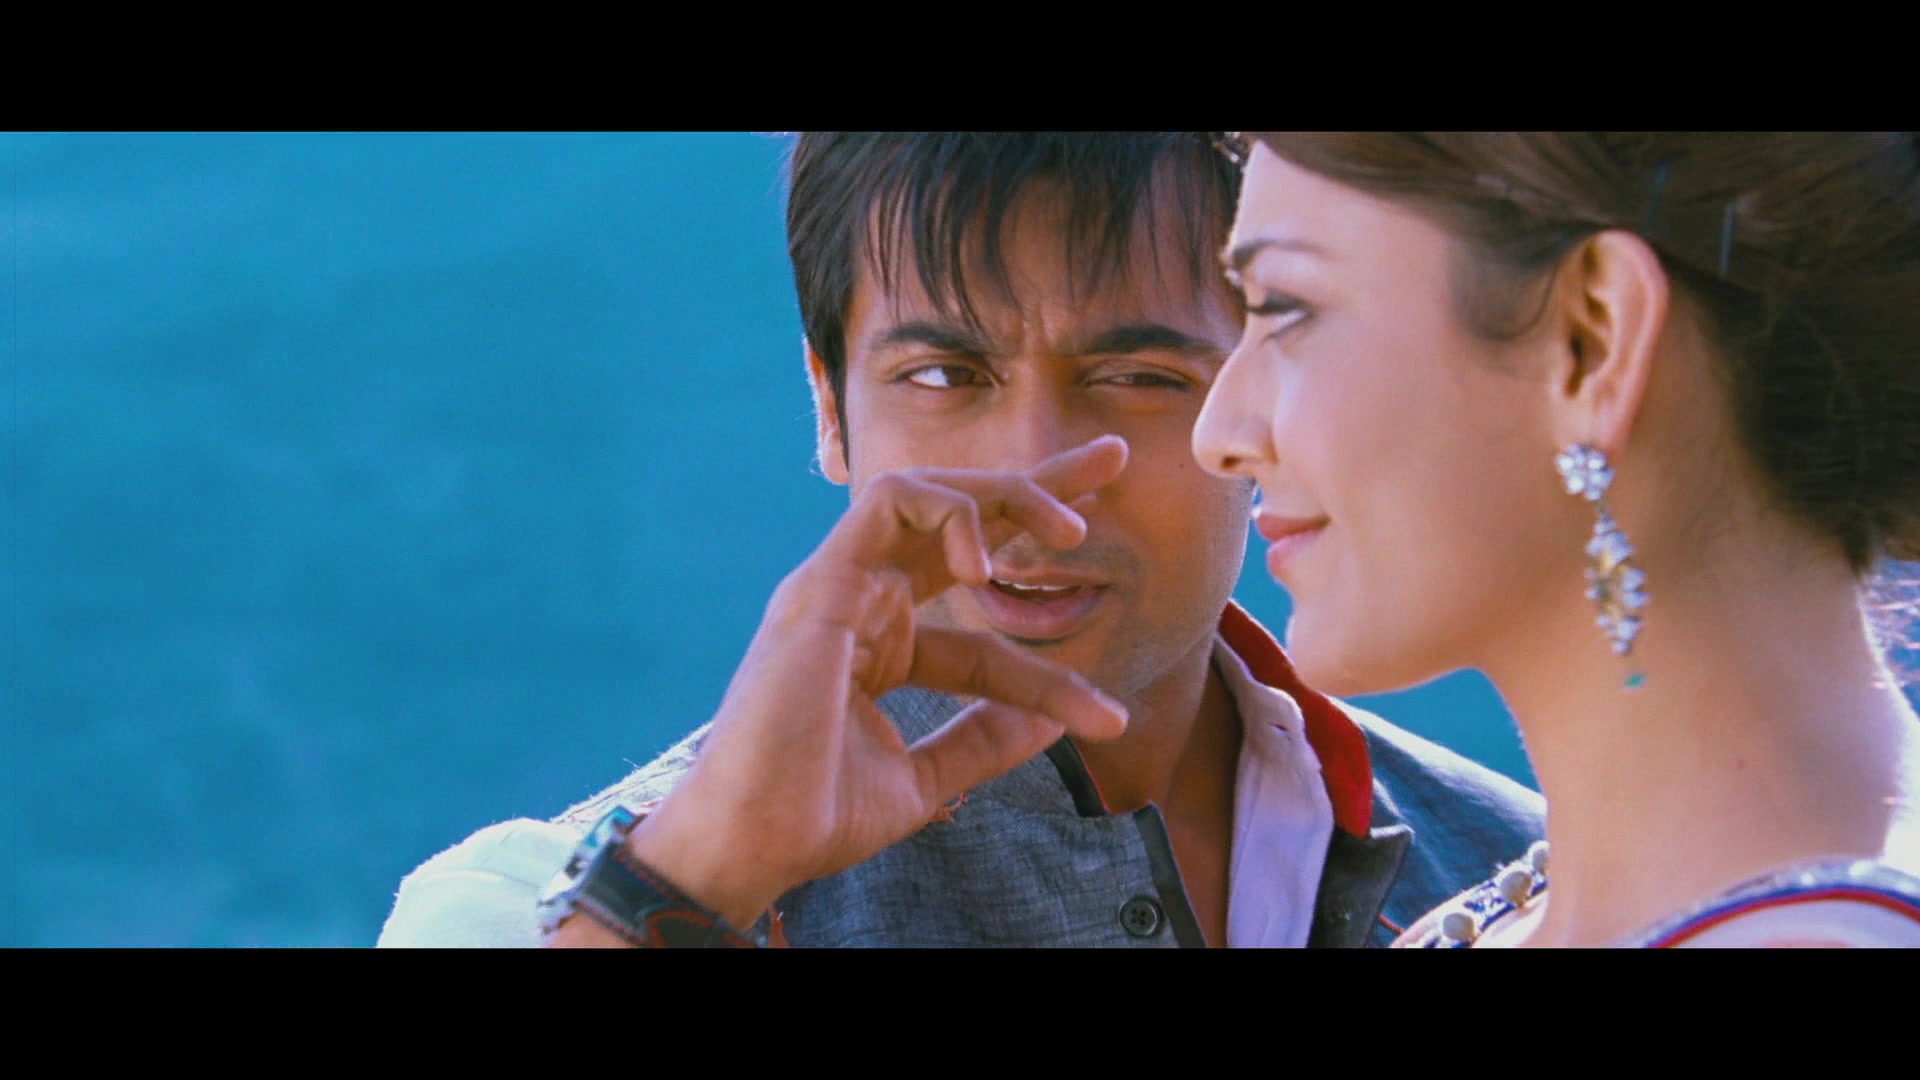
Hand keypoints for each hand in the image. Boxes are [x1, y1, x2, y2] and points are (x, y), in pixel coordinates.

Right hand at [618, 436, 1131, 932]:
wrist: (753, 841)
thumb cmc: (816, 815)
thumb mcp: (925, 778)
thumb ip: (982, 741)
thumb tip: (1052, 722)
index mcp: (880, 643)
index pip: (977, 616)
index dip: (1047, 644)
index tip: (1112, 714)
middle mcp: (861, 599)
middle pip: (954, 518)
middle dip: (1034, 486)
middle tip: (1112, 461)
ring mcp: (839, 584)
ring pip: (925, 492)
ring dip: (1005, 494)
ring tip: (1069, 529)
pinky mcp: (822, 581)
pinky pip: (889, 502)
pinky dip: (950, 515)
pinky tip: (989, 569)